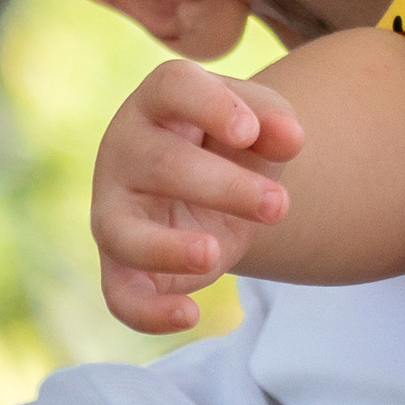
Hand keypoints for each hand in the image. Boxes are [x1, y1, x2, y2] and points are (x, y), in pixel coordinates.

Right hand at [90, 59, 304, 334]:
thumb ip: (275, 120)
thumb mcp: (260, 121)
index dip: (210, 106)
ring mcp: (114, 209)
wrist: (213, 189)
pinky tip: (190, 317)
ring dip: (166, 247)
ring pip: (122, 232)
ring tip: (216, 253)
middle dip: (224, 187)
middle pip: (161, 164)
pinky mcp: (118, 265)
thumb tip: (290, 138)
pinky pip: (119, 294)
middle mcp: (125, 150)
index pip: (173, 87)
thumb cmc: (231, 142)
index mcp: (160, 102)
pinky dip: (148, 312)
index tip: (250, 132)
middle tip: (279, 205)